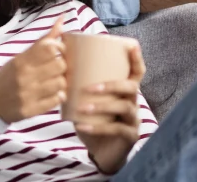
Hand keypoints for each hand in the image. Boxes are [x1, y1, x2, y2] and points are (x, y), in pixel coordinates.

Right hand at [0, 15, 66, 122]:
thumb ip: (42, 42)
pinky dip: (58, 96)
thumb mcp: (20, 57)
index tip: (59, 51)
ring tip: (54, 82)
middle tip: (57, 69)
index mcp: (21, 61)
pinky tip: (51, 94)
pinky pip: (57, 100)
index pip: (49, 47)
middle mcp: (24, 76)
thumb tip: (62, 19)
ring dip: (61, 82)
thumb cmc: (8, 77)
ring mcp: (28, 94)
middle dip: (62, 66)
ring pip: (61, 83)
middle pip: (60, 65)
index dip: (60, 47)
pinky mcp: (31, 110)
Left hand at [74, 43, 145, 173]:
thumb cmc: (93, 120)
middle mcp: (133, 102)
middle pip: (131, 87)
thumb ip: (79, 84)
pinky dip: (97, 127)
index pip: (137, 72)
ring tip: (82, 107)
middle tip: (88, 88)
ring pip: (124, 107)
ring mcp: (133, 120)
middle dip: (111, 85)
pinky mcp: (129, 136)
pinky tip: (82, 126)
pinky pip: (116, 130)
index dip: (137, 59)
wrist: (99, 151)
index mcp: (125, 91)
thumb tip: (60, 61)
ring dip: (102, 106)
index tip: (132, 46)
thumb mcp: (88, 100)